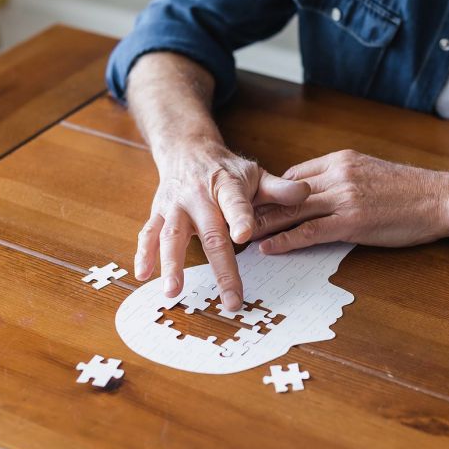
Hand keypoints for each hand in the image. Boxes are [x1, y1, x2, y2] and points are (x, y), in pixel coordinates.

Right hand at [135, 139, 309, 309]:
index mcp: (226, 186)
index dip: (240, 218)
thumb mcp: (254, 173)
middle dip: (220, 268)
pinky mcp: (158, 214)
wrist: (187, 150)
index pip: (235, 203)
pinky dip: (143, 254)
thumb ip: (279, 188)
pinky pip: (148, 234)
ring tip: (172, 291)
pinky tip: (142, 275)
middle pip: (209, 234)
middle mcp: (198, 197)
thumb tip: (306, 193)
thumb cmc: (226, 170)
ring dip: (171, 265)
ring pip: (172, 236)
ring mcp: (175, 207)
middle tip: (230, 299)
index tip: (245, 236)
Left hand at [252, 150, 448, 253]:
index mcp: (340, 160)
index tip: (252, 206)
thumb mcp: (370, 173)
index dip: (271, 193)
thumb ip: (342, 179)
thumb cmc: (409, 191)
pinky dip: (285, 240)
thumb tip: (317, 193)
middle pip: (285, 192)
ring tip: (240, 238)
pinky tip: (269, 248)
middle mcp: (338, 174)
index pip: (294, 176)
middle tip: (232, 222)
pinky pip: (310, 231)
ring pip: (292, 211)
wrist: (440, 199)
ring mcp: (344, 197)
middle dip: (257, 208)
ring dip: (263, 225)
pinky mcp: (352, 221)